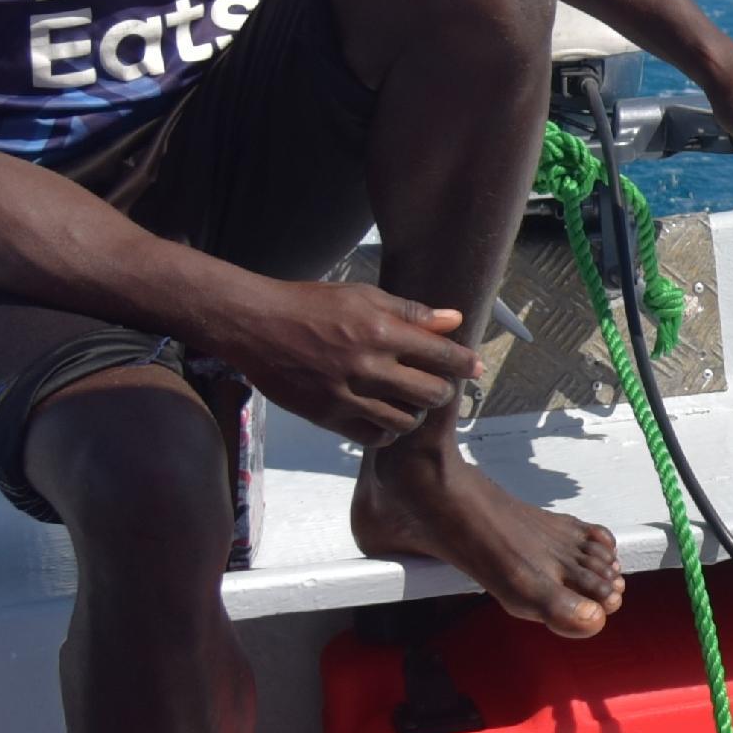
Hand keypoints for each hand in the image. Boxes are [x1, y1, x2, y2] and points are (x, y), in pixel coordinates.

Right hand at [201, 273, 476, 445]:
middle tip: (439, 385)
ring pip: (404, 421)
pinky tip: (385, 417)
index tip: (475, 367)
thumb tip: (453, 321)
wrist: (256, 326)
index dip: (465, 364)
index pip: (441, 355)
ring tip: (410, 402)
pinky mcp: (327, 416)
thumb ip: (411, 312)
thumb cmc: (310, 305)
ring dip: (415, 413)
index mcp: (380, 331)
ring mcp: (347, 395)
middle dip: (442, 391)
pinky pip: (372, 436)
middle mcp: (368, 366)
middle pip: (430, 393)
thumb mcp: (362, 296)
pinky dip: (386, 431)